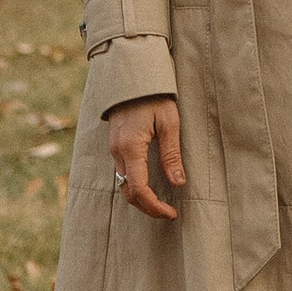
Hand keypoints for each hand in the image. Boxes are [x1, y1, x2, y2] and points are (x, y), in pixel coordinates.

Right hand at [106, 96, 184, 221]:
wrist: (132, 77)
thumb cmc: (154, 97)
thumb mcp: (169, 123)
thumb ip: (172, 155)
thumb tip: (178, 183)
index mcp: (130, 148)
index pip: (139, 189)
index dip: (155, 206)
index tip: (172, 213)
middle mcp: (117, 152)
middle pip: (128, 192)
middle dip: (148, 207)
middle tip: (169, 213)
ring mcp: (113, 150)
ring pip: (123, 185)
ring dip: (141, 198)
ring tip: (162, 203)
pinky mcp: (115, 146)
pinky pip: (122, 174)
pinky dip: (135, 186)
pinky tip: (151, 186)